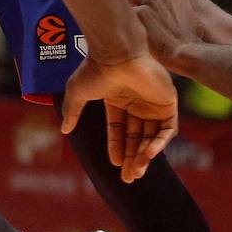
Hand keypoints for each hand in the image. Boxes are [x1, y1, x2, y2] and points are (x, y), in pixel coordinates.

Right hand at [60, 50, 177, 181]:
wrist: (117, 53)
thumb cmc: (95, 69)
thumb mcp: (77, 92)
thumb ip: (72, 111)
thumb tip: (64, 129)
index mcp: (118, 99)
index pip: (119, 129)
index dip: (117, 146)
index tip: (114, 163)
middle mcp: (137, 101)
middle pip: (136, 136)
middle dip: (132, 157)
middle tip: (128, 178)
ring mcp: (153, 102)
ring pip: (152, 136)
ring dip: (144, 155)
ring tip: (136, 171)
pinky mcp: (168, 101)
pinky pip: (168, 129)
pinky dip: (159, 144)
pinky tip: (148, 155)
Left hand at [128, 0, 201, 72]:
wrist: (186, 53)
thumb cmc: (190, 42)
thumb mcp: (190, 17)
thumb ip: (177, 8)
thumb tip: (168, 12)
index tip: (151, 4)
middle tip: (144, 17)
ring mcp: (151, 1)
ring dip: (133, 6)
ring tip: (137, 23)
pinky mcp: (141, 12)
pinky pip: (127, 11)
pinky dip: (129, 20)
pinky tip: (135, 31)